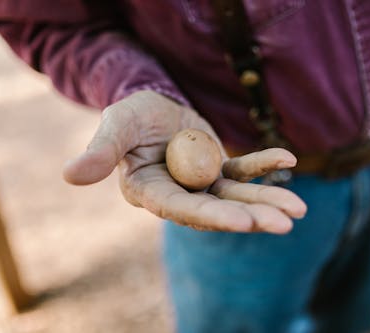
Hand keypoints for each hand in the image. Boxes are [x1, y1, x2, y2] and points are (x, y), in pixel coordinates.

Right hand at [63, 90, 306, 233]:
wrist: (152, 104)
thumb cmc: (130, 115)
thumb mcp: (115, 126)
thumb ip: (100, 150)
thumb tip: (70, 174)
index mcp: (151, 192)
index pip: (183, 209)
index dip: (213, 217)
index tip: (245, 223)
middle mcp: (179, 194)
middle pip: (218, 210)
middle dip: (252, 216)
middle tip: (286, 222)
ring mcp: (202, 183)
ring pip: (237, 196)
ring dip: (267, 199)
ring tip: (299, 208)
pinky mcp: (218, 168)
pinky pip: (244, 169)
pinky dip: (264, 164)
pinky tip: (288, 157)